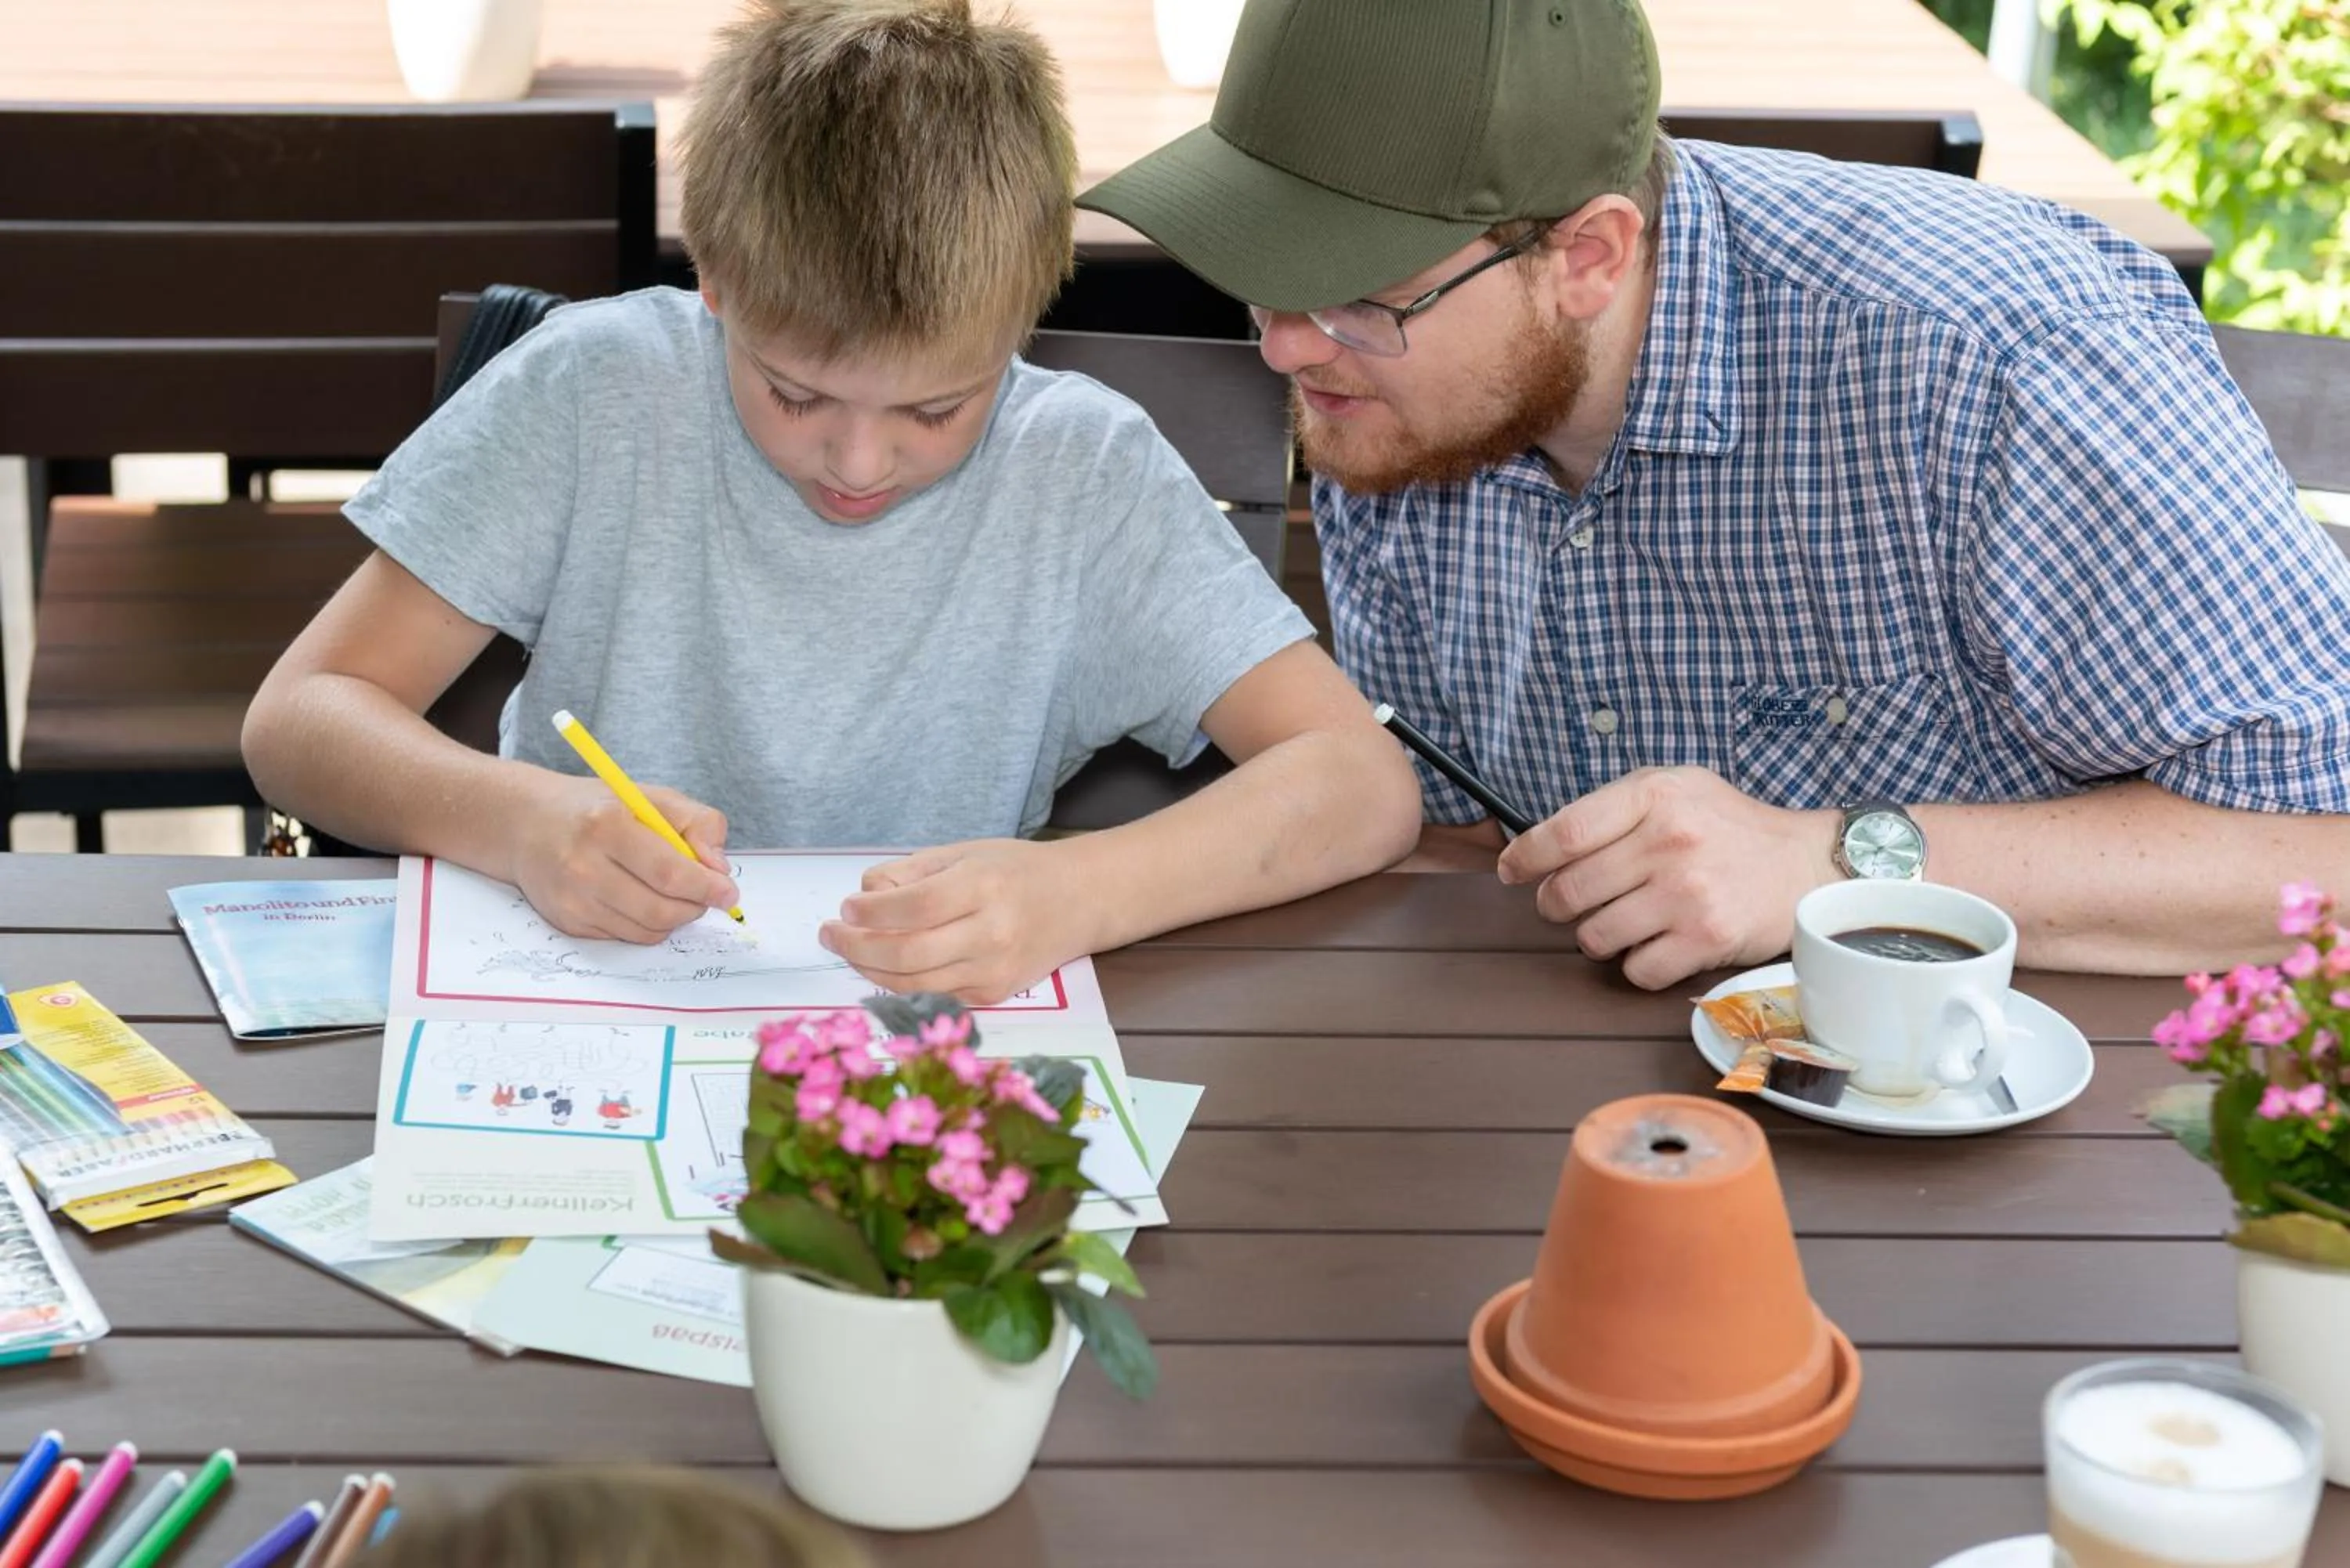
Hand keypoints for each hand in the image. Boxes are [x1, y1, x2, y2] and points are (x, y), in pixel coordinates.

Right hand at [508, 772, 738, 943]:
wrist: (527, 823)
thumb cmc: (598, 808)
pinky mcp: (567, 921)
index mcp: (606, 826)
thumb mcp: (652, 797)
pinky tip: (639, 898)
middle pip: (660, 910)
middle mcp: (583, 866)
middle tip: (704, 894)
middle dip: (694, 907)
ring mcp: (572, 899)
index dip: (706, 888)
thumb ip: (698, 823)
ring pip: (647, 930)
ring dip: (673, 918)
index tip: (728, 893)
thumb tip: (719, 869)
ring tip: (672, 892)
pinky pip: (626, 937)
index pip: (669, 872)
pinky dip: (646, 924)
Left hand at [819, 839, 1084, 1003]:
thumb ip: (911, 873)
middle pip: (908, 953)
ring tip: (849, 950)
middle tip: (831, 935)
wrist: (1079, 901)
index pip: (915, 907)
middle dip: (857, 947)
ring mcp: (994, 971)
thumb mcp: (964, 853)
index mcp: (984, 887)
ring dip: (870, 969)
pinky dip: (901, 981)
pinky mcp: (993, 995)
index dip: (871, 913)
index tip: (846, 909)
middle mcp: (992, 933)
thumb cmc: (1016, 871)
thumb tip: (862, 900)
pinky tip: (885, 964)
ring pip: (914, 983)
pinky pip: (933, 994)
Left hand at [1498, 766, 1837, 988]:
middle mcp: (1669, 840)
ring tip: (1621, 923)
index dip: (1525, 857)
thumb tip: (1543, 841)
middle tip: (1567, 905)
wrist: (1805, 865)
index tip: (1511, 871)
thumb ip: (1615, 807)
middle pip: (1569, 890)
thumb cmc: (1730, 829)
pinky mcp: (1705, 937)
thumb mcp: (1676, 789)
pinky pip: (1636, 970)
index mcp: (1654, 795)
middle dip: (1556, 905)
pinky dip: (1636, 965)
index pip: (1564, 832)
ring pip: (1595, 935)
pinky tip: (1655, 945)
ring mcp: (1687, 891)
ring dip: (1596, 937)